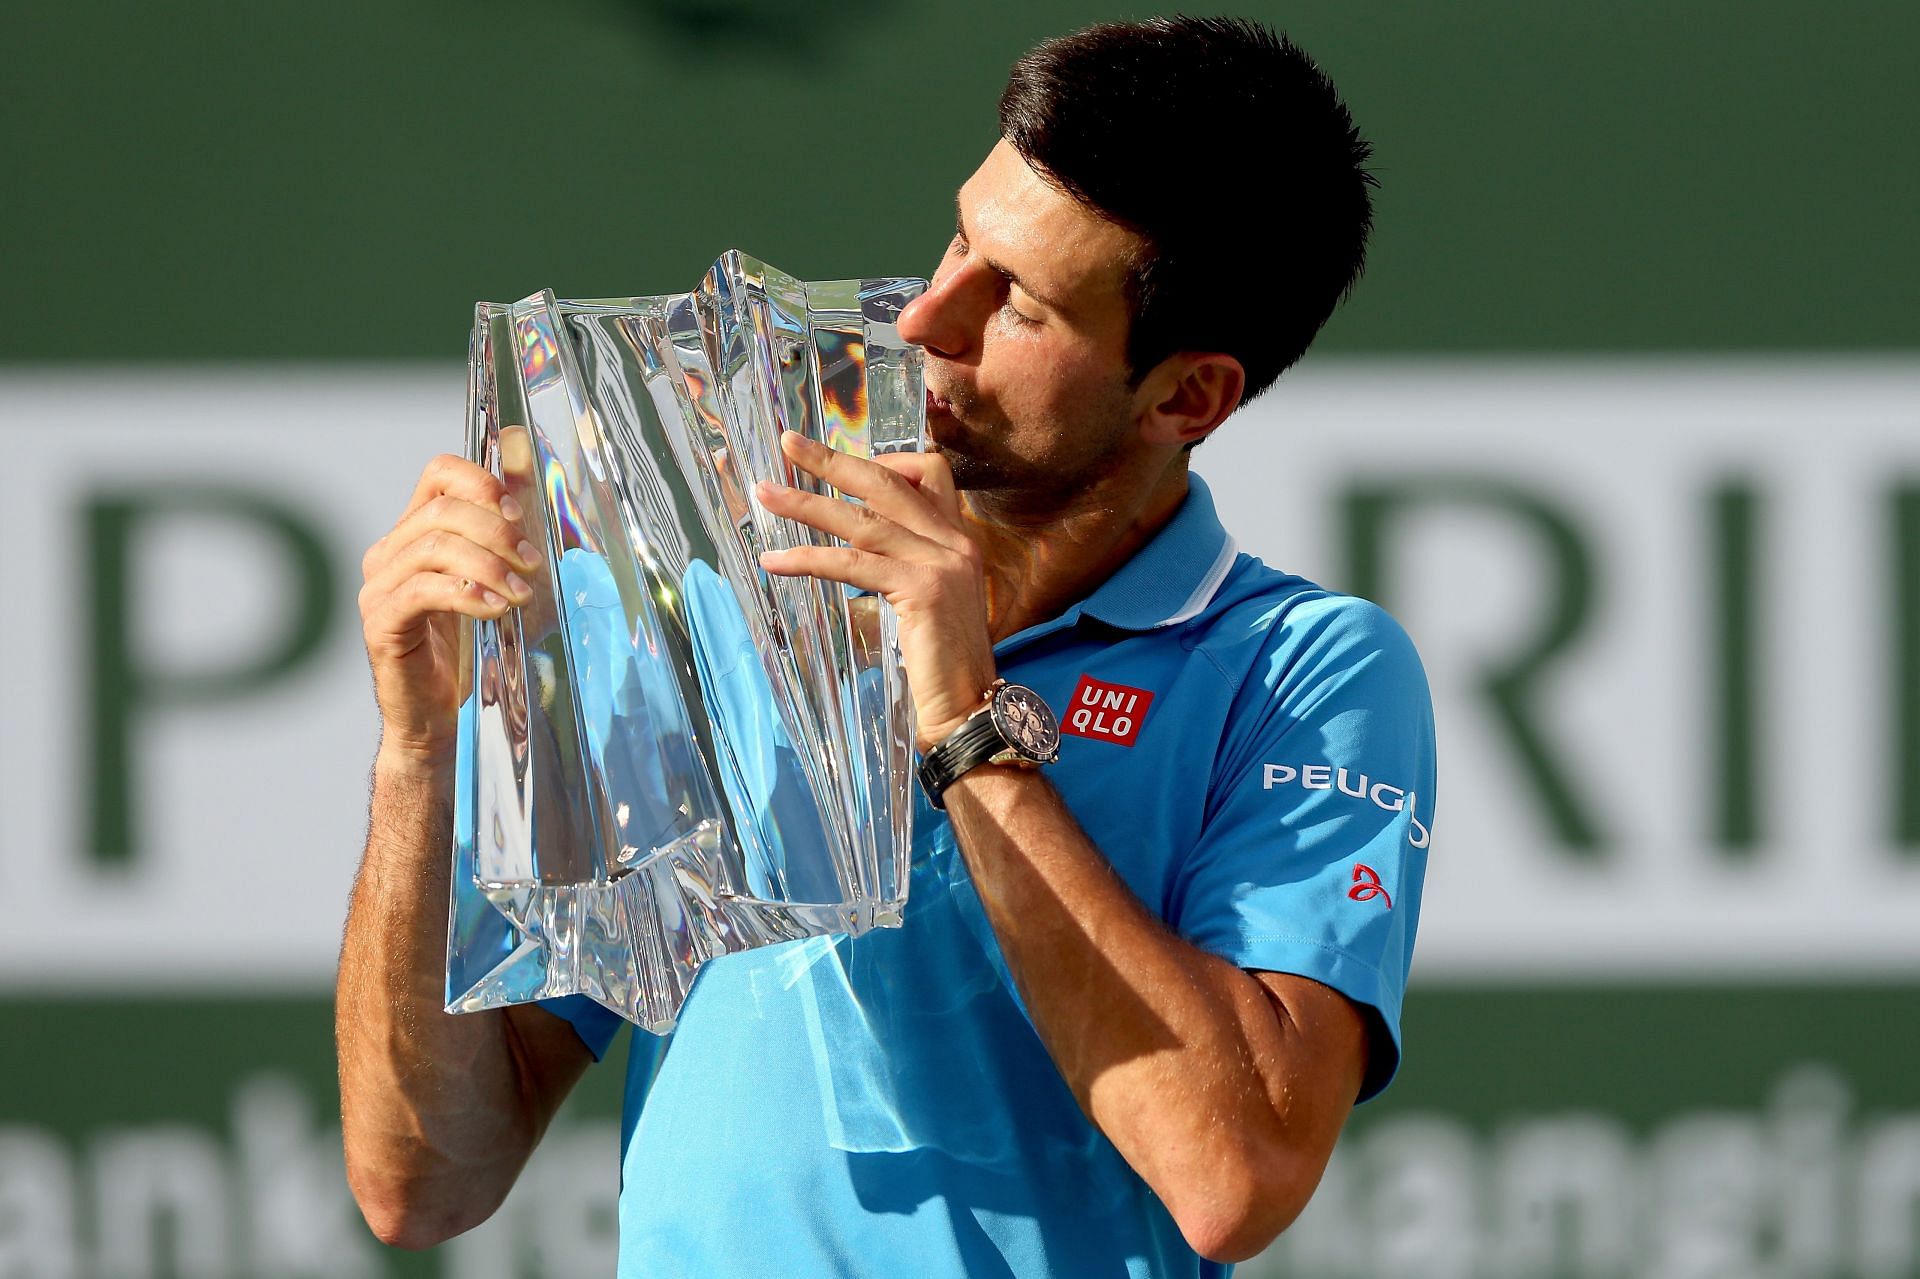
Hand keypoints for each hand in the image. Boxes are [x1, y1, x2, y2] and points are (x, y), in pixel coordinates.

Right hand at [358, 451, 541, 766]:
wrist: (441, 716)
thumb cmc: (476, 648)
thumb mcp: (504, 580)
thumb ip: (511, 526)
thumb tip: (525, 454)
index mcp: (418, 532)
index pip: (440, 474)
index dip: (482, 482)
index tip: (521, 514)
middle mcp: (390, 553)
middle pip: (443, 509)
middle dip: (498, 531)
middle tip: (533, 563)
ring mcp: (379, 587)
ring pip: (434, 547)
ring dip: (489, 566)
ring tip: (521, 595)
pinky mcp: (380, 624)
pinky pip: (421, 591)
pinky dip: (465, 594)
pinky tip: (495, 610)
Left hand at [755, 430, 997, 751]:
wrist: (969, 711)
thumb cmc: (943, 667)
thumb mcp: (929, 602)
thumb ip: (907, 567)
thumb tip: (859, 550)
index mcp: (961, 539)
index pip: (929, 473)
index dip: (883, 460)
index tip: (839, 463)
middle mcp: (956, 542)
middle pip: (887, 482)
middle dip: (832, 460)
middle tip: (788, 442)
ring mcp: (942, 563)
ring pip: (863, 520)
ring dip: (806, 503)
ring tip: (764, 495)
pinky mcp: (922, 590)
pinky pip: (852, 564)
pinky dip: (808, 559)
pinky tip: (774, 562)